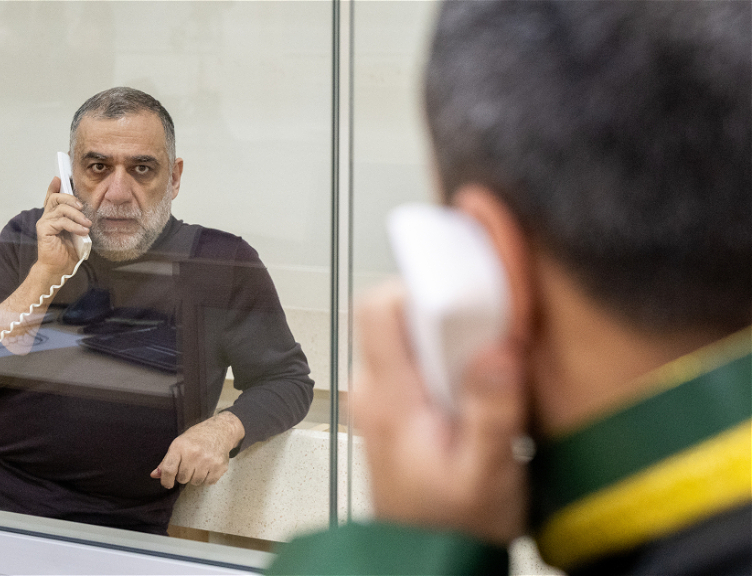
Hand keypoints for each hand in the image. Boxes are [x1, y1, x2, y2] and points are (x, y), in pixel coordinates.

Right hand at [35, 177, 91, 276]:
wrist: (59, 268)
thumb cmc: (68, 252)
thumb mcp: (77, 233)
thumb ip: (78, 222)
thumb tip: (87, 214)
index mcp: (54, 217)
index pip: (52, 198)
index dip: (54, 187)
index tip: (59, 177)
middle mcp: (47, 217)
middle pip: (56, 198)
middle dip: (71, 199)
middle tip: (83, 208)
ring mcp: (44, 223)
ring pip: (60, 209)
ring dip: (77, 215)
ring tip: (87, 224)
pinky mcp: (43, 230)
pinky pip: (60, 221)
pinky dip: (74, 225)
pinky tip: (82, 231)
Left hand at [151, 411, 244, 488]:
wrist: (220, 430)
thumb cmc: (196, 437)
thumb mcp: (179, 444)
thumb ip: (166, 461)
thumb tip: (154, 475)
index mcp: (180, 446)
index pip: (168, 470)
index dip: (166, 480)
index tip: (168, 483)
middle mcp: (194, 453)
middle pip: (182, 479)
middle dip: (184, 475)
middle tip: (190, 465)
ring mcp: (208, 460)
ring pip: (195, 482)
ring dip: (196, 477)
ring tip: (200, 465)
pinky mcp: (220, 466)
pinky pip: (208, 482)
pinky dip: (207, 478)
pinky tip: (208, 467)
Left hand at [352, 281, 528, 544]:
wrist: (427, 555)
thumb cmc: (450, 523)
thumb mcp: (485, 472)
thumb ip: (491, 411)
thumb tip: (498, 350)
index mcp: (388, 398)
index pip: (379, 309)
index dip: (419, 288)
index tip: (464, 299)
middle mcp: (374, 390)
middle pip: (398, 316)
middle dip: (447, 313)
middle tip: (489, 334)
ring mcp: (380, 396)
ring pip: (408, 336)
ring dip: (450, 338)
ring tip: (488, 363)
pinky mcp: (394, 405)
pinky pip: (414, 360)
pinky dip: (446, 359)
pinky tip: (476, 384)